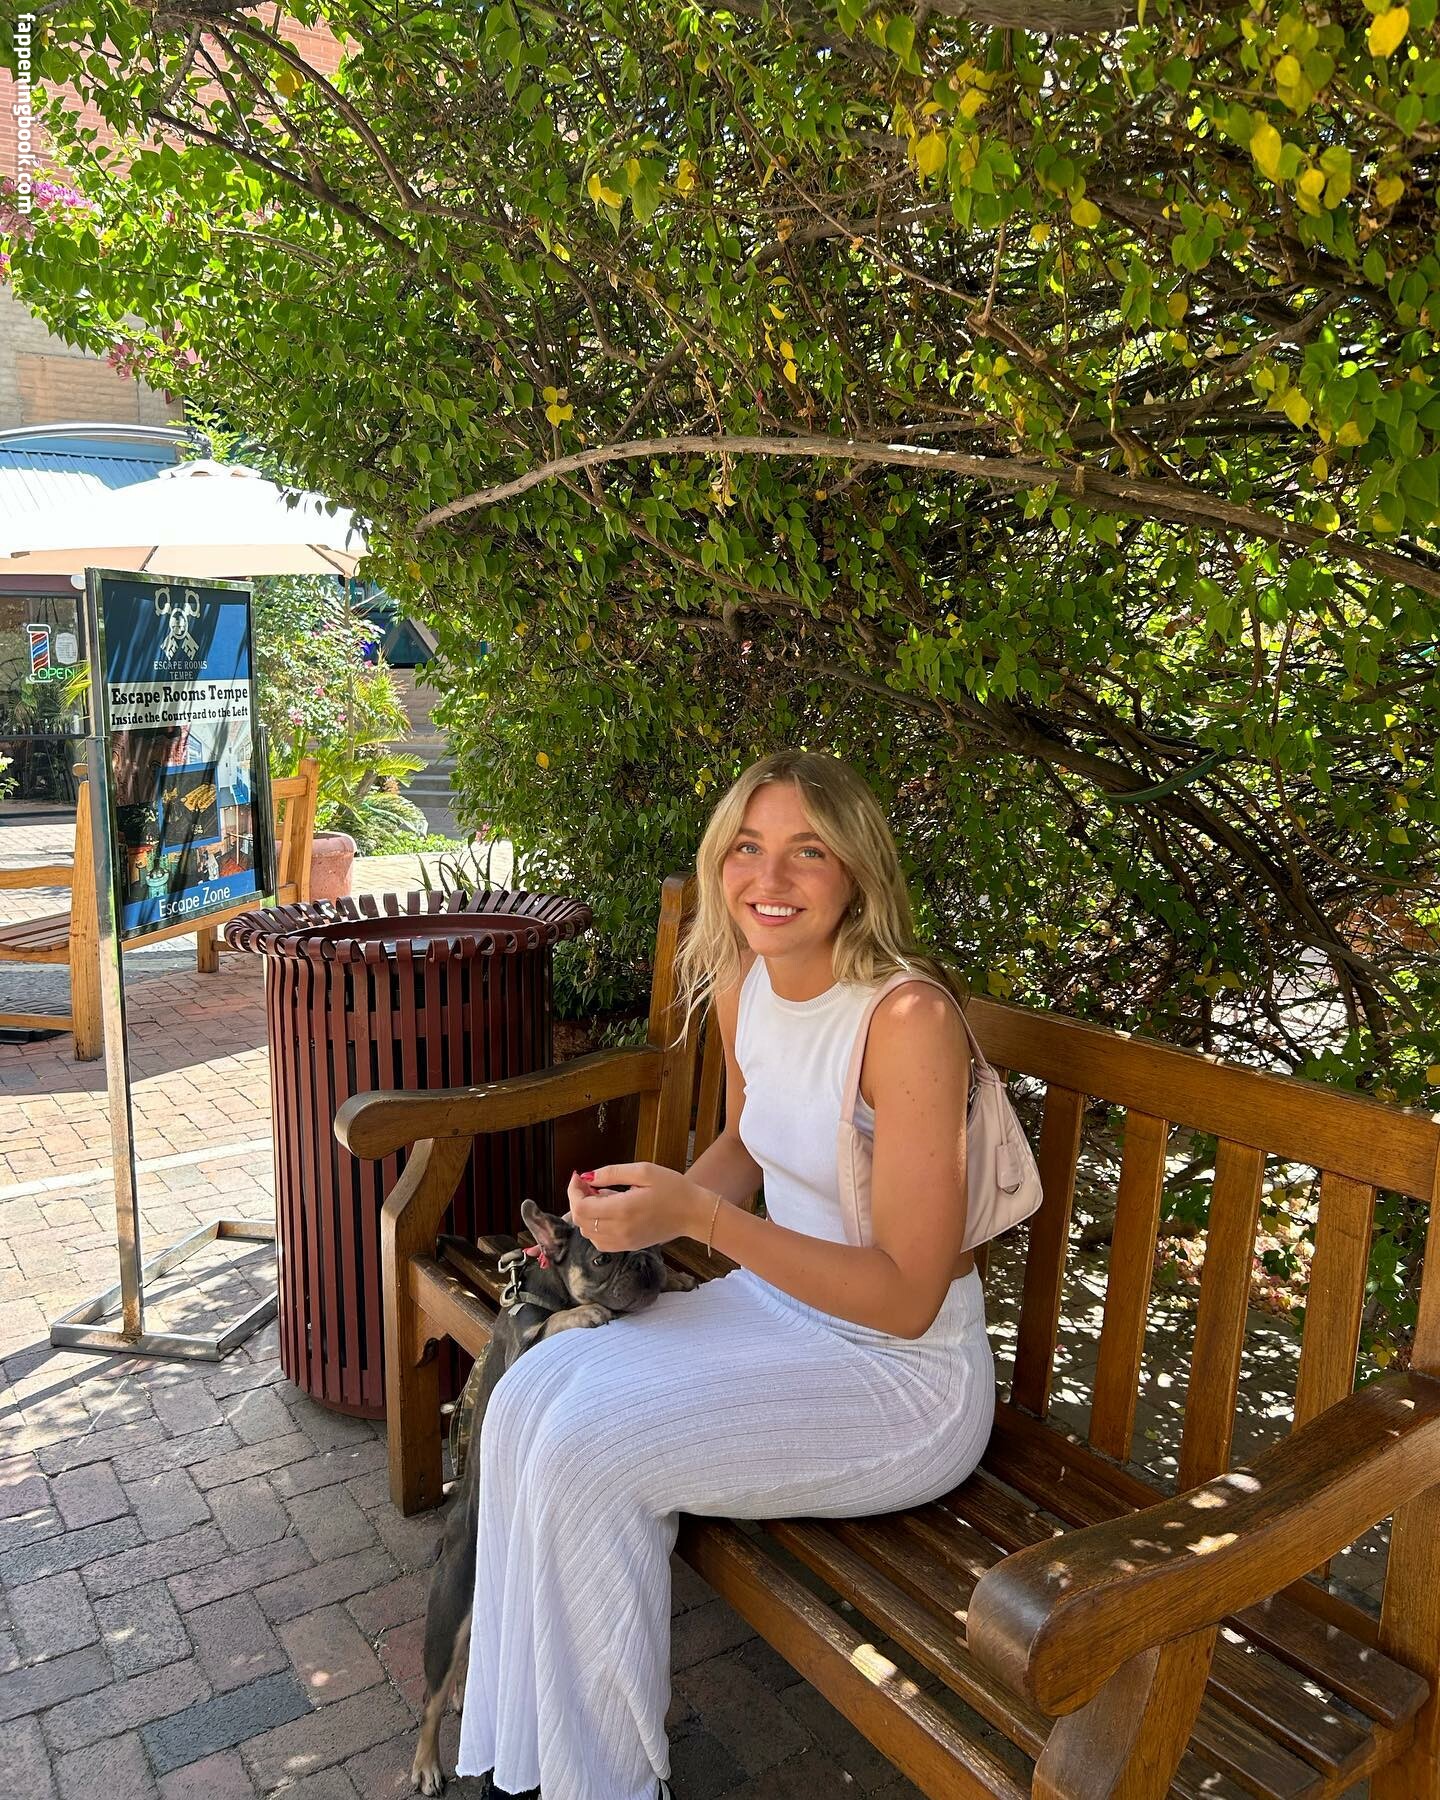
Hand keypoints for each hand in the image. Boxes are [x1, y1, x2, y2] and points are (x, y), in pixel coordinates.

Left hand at [566, 1163, 713, 1251]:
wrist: (694, 1214)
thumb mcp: (644, 1171)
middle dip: (578, 1199)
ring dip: (586, 1213)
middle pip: (580, 1221)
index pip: (580, 1208)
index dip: (573, 1191)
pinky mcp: (628, 1247)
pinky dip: (595, 1227)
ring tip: (601, 1195)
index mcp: (622, 1210)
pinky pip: (599, 1241)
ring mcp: (623, 1242)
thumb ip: (612, 1173)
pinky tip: (608, 1212)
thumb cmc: (673, 1189)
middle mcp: (619, 1230)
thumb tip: (587, 1176)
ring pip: (587, 1233)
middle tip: (590, 1183)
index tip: (579, 1177)